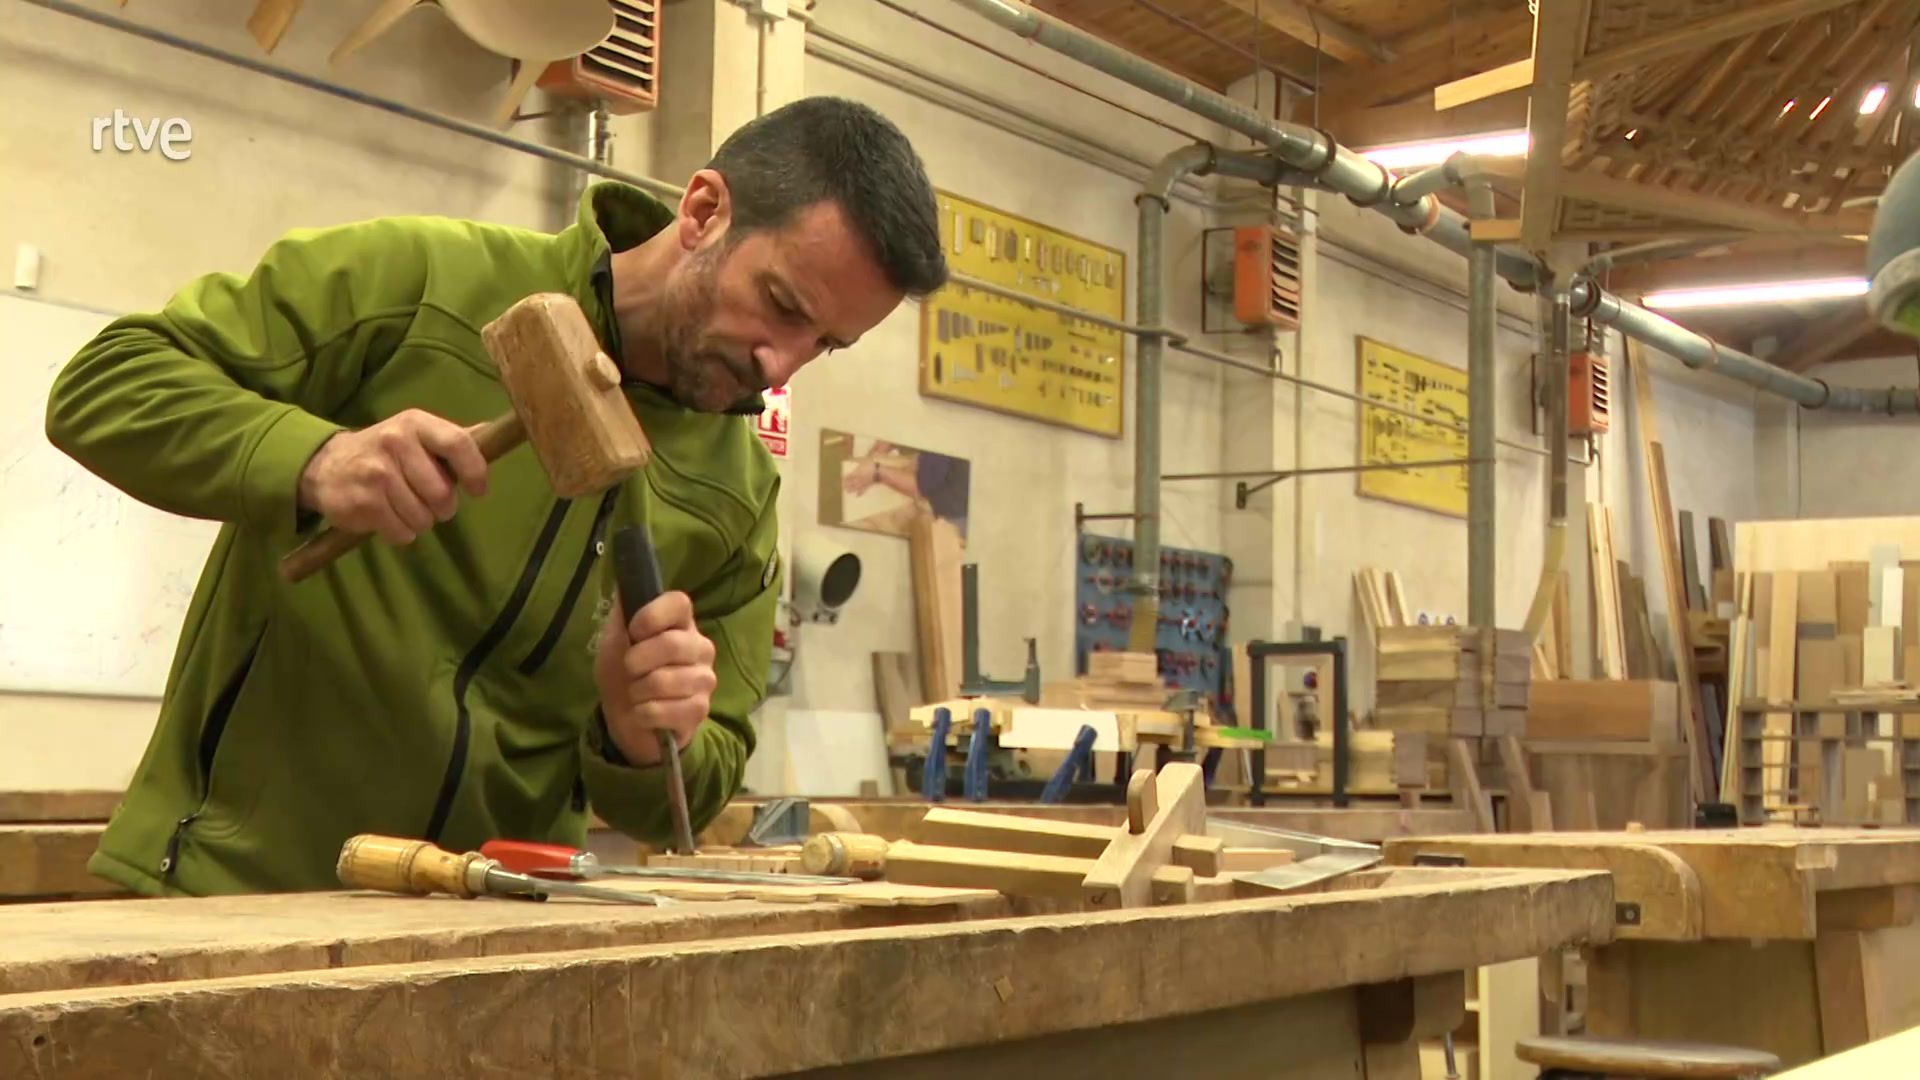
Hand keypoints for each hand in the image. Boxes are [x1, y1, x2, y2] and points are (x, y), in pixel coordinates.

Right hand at [298, 409, 488, 543]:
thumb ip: (452, 439)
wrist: (325, 465)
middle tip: (430, 502)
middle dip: (443, 507)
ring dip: (420, 521)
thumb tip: (493, 433)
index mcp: (415, 424)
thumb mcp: (416, 434)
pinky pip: (402, 533)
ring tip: (404, 506)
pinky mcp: (363, 503)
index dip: (476, 471)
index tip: (478, 490)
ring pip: (423, 518)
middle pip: (443, 493)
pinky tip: (387, 516)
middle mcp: (395, 443)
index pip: (458, 443)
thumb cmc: (385, 452)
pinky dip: (400, 532)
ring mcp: (377, 474)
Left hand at [595, 590, 716, 765]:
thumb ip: (623, 613)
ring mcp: (704, 680)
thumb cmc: (622, 674)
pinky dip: (644, 714)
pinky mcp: (700, 710)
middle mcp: (700, 647)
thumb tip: (625, 581)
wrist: (626, 718)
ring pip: (665, 680)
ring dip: (637, 691)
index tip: (634, 632)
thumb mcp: (614, 641)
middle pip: (672, 644)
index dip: (651, 616)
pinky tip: (645, 713)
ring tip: (638, 694)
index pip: (679, 603)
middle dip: (636, 661)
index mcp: (681, 624)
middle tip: (629, 670)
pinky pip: (665, 709)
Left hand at [843, 460, 878, 494]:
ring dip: (852, 490)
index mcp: (857, 472)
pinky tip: (857, 495)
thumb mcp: (862, 460)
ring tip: (848, 492)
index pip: (849, 476)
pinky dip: (860, 493)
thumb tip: (848, 457)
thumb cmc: (870, 464)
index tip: (842, 480)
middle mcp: (859, 478)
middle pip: (851, 482)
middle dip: (847, 485)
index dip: (845, 478)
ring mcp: (863, 483)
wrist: (879, 471)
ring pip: (856, 487)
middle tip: (843, 487)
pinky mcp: (868, 485)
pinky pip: (863, 490)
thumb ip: (855, 459)